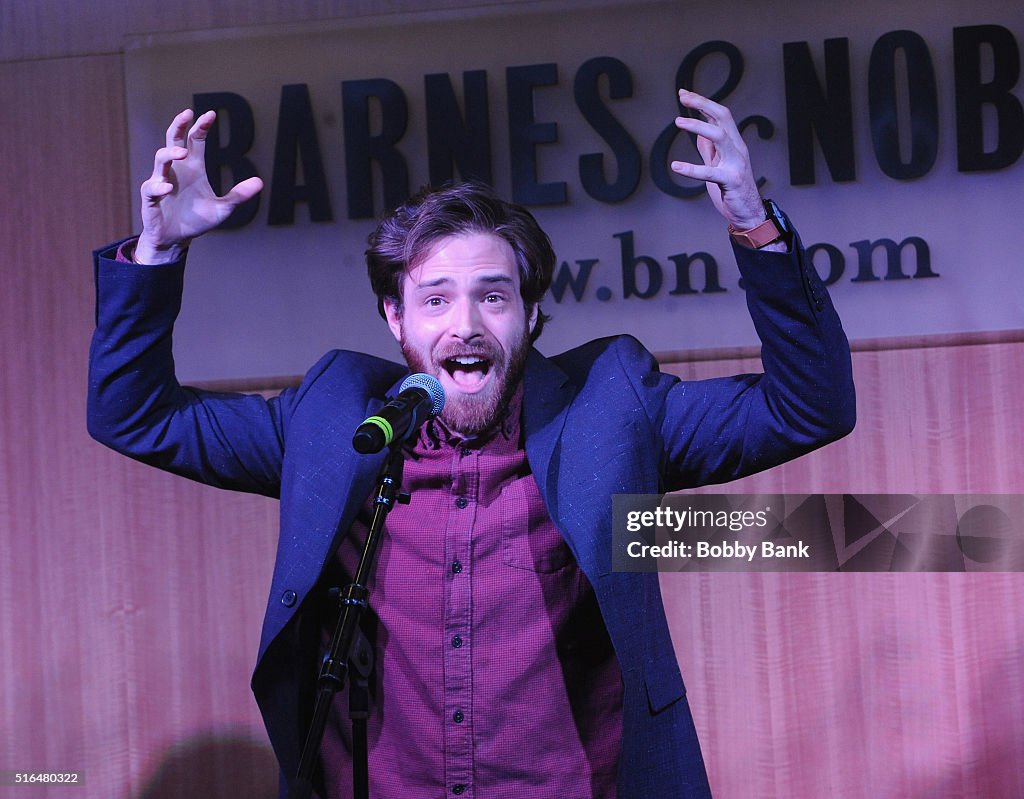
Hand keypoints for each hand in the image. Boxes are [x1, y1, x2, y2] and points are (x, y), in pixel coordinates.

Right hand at [135, 109, 262, 263]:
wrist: (177, 239)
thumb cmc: (196, 219)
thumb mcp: (223, 208)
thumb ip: (239, 195)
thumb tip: (260, 181)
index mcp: (193, 167)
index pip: (194, 140)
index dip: (201, 126)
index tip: (210, 114)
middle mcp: (176, 170)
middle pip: (172, 140)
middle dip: (178, 125)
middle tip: (187, 114)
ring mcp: (161, 181)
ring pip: (161, 159)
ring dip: (170, 154)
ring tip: (183, 154)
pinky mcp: (151, 197)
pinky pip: (152, 188)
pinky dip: (159, 186)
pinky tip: (168, 188)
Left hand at [670, 90, 765, 230]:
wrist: (749, 213)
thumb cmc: (733, 188)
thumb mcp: (719, 163)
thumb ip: (710, 148)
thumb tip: (699, 130)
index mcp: (733, 143)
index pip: (720, 115)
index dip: (702, 102)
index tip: (684, 93)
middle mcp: (737, 148)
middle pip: (722, 117)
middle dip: (702, 104)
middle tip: (683, 97)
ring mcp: (736, 163)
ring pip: (719, 136)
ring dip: (698, 126)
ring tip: (678, 122)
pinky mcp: (731, 181)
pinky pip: (710, 172)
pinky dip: (692, 169)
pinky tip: (676, 166)